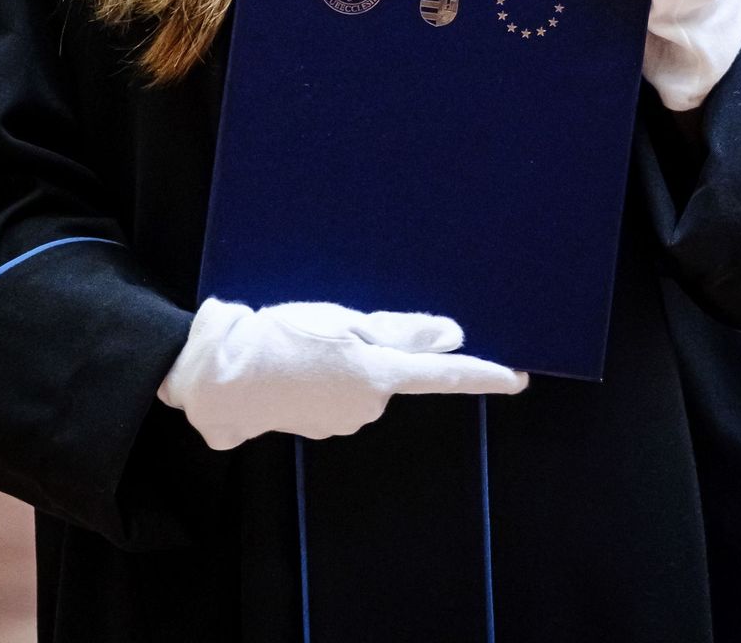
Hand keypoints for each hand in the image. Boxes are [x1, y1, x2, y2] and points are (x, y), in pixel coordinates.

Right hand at [158, 298, 527, 450]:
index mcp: (378, 376)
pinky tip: (293, 358)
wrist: (220, 377)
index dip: (483, 373)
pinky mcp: (316, 422)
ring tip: (303, 334)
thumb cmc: (282, 337)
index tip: (520, 376)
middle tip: (331, 318)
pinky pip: (334, 390)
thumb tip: (453, 335)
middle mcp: (368, 406)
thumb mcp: (343, 320)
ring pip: (360, 376)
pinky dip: (321, 371)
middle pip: (390, 368)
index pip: (444, 375)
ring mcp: (342, 419)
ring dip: (343, 355)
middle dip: (374, 344)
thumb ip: (400, 331)